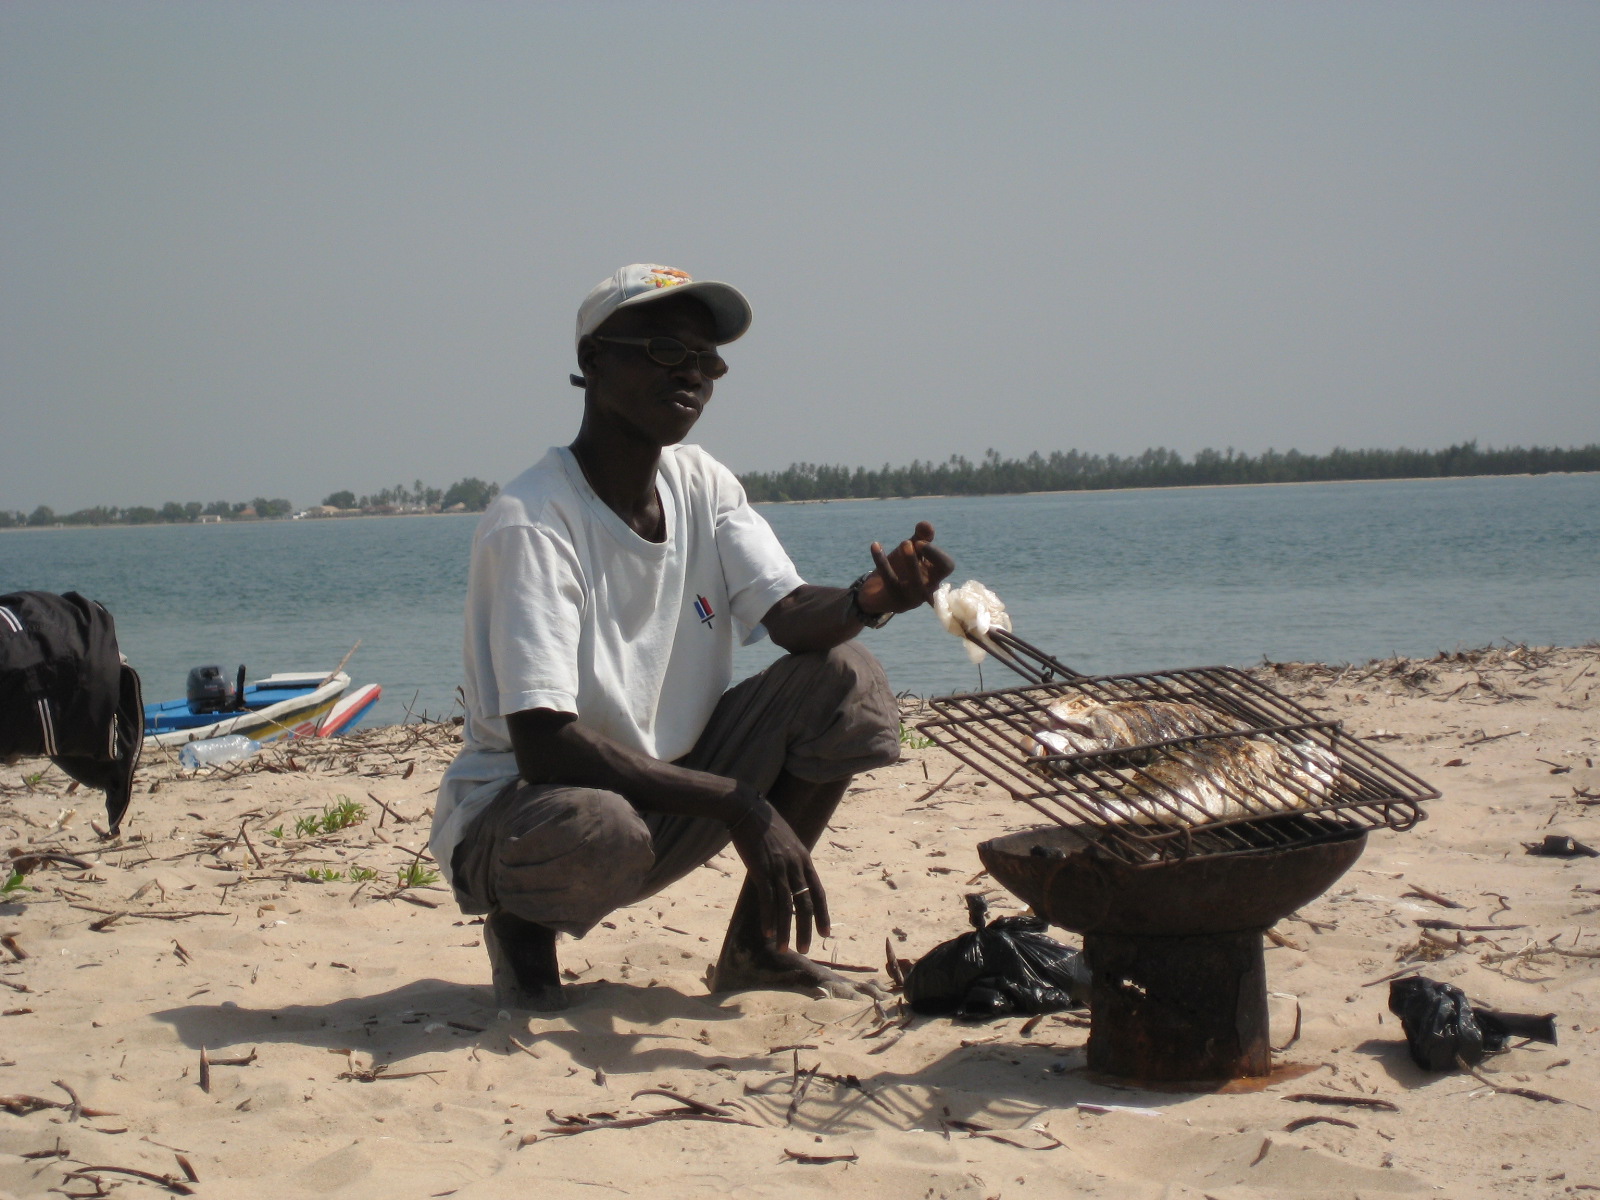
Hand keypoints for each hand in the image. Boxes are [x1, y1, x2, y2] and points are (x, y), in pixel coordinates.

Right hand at [726, 787, 828, 953]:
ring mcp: (779, 868)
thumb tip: (792, 875)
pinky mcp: (761, 869)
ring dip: (786, 930)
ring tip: (784, 949)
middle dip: (806, 929)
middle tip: (805, 949)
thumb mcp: (786, 841)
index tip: (825, 934)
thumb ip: (791, 859)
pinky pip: (767, 900)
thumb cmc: (764, 824)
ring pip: (786, 907)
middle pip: (805, 904)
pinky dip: (768, 919)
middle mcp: (795, 866)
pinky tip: (767, 933)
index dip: (823, 915)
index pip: (818, 892)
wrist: (747, 809)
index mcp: (804, 859)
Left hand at [858, 520, 954, 615]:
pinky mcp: (894, 599)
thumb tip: (926, 525)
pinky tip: (875, 545)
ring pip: (916, 580)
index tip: (920, 541)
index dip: (936, 552)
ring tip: (904, 542)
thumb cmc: (900, 571)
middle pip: (941, 572)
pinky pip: (889, 578)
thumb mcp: (911, 552)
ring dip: (912, 561)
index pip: (947, 565)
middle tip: (918, 541)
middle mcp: (928, 588)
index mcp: (934, 576)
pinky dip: (882, 560)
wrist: (877, 595)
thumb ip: (921, 537)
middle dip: (933, 553)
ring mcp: (912, 596)